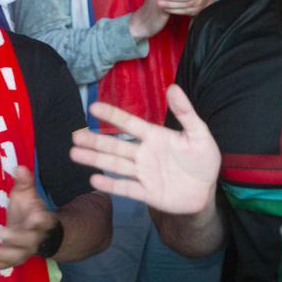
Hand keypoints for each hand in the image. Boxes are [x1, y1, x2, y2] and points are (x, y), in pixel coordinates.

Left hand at [0, 167, 56, 268]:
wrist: (40, 234)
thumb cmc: (31, 211)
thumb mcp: (28, 194)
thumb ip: (24, 182)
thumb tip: (20, 168)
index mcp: (42, 221)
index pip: (44, 221)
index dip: (40, 220)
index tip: (33, 217)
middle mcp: (35, 238)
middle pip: (28, 242)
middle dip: (15, 239)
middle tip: (0, 234)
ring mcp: (24, 251)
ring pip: (14, 257)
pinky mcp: (13, 258)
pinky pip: (3, 265)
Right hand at [70, 84, 220, 214]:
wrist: (206, 190)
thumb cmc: (202, 159)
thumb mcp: (199, 133)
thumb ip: (185, 112)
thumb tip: (173, 87)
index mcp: (154, 137)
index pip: (130, 124)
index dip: (112, 115)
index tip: (93, 106)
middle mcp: (144, 154)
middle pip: (115, 146)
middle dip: (95, 141)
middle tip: (75, 136)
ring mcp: (143, 174)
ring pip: (115, 165)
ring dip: (95, 159)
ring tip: (75, 154)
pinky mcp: (147, 193)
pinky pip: (126, 188)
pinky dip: (111, 185)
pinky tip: (94, 180)